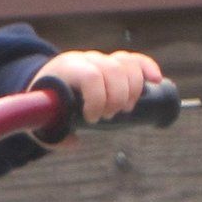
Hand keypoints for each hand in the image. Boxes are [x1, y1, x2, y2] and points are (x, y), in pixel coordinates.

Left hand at [31, 48, 163, 127]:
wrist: (46, 80)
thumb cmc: (47, 103)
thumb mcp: (45, 119)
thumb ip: (56, 134)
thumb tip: (75, 141)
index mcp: (67, 69)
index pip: (91, 75)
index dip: (97, 98)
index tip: (92, 119)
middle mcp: (87, 59)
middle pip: (113, 69)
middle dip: (116, 97)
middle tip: (109, 116)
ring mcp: (102, 59)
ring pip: (127, 64)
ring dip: (133, 88)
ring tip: (125, 108)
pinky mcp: (114, 63)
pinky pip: (135, 59)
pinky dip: (148, 68)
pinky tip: (156, 81)